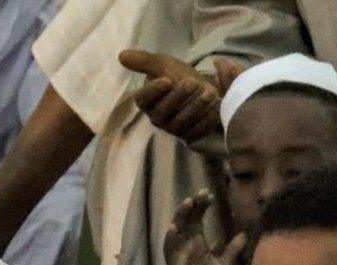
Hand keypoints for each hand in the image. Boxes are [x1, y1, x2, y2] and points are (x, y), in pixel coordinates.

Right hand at [120, 50, 243, 142]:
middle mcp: (156, 118)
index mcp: (146, 101)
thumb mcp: (162, 64)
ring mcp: (173, 129)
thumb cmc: (176, 75)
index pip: (144, 99)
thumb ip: (144, 61)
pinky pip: (196, 131)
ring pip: (181, 123)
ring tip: (209, 92)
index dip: (154, 91)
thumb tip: (121, 55)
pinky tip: (215, 104)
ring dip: (195, 107)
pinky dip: (206, 118)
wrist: (198, 87)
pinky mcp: (189, 135)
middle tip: (192, 82)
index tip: (167, 80)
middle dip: (179, 97)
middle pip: (163, 112)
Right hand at [164, 190, 246, 264]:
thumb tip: (244, 234)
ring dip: (180, 216)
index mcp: (198, 239)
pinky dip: (170, 238)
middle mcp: (186, 242)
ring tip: (187, 203)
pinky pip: (169, 249)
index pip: (197, 217)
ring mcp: (178, 251)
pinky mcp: (173, 263)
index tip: (209, 194)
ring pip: (176, 229)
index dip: (201, 205)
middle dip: (192, 205)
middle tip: (200, 194)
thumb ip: (232, 249)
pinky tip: (173, 228)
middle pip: (186, 218)